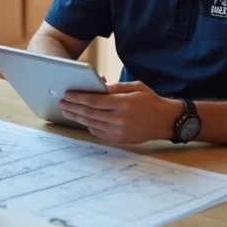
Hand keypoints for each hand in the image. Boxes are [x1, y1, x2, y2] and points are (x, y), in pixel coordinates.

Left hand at [57, 80, 181, 143]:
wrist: (165, 121)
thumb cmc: (150, 101)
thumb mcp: (135, 87)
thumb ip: (115, 87)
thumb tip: (97, 86)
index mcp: (124, 103)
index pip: (94, 101)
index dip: (78, 98)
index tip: (67, 95)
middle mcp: (120, 119)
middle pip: (89, 113)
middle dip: (73, 107)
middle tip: (62, 103)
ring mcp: (119, 131)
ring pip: (92, 123)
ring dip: (77, 117)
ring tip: (67, 111)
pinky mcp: (119, 139)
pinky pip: (99, 132)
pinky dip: (89, 125)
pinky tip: (83, 119)